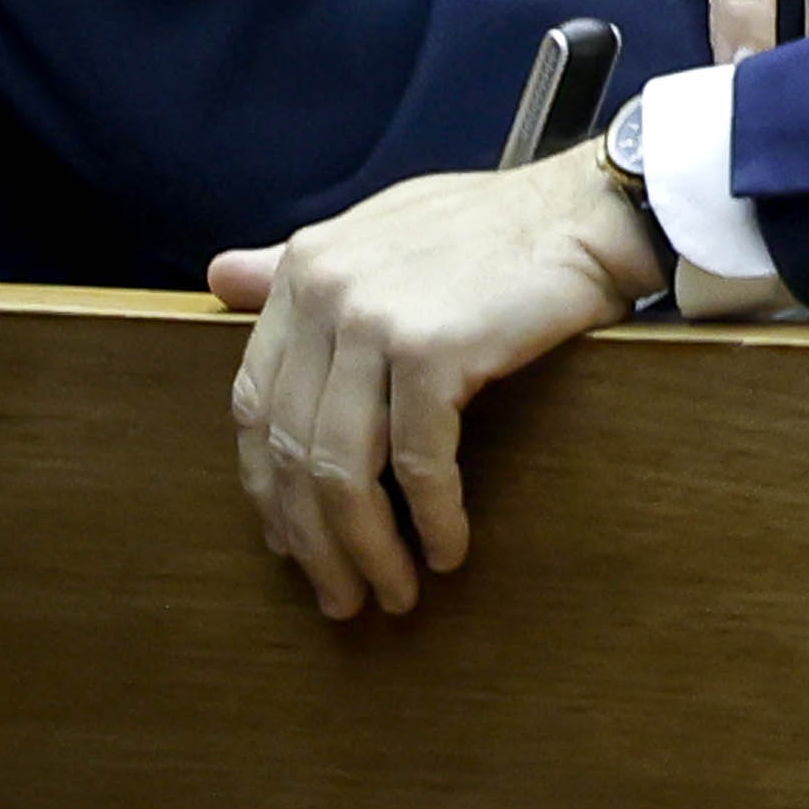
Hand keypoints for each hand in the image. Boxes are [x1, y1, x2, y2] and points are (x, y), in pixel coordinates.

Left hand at [211, 161, 670, 619]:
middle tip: (341, 595)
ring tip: (391, 594)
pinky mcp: (434, 348)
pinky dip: (432, 519)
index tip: (293, 542)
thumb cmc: (497, 228)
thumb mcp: (382, 232)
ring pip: (343, 469)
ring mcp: (375, 319)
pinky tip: (447, 551)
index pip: (253, 401)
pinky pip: (419, 462)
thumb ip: (297, 266)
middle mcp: (325, 291)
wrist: (590, 213)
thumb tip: (218, 277)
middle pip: (290, 448)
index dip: (267, 486)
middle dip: (312, 539)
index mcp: (305, 269)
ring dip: (366, 548)